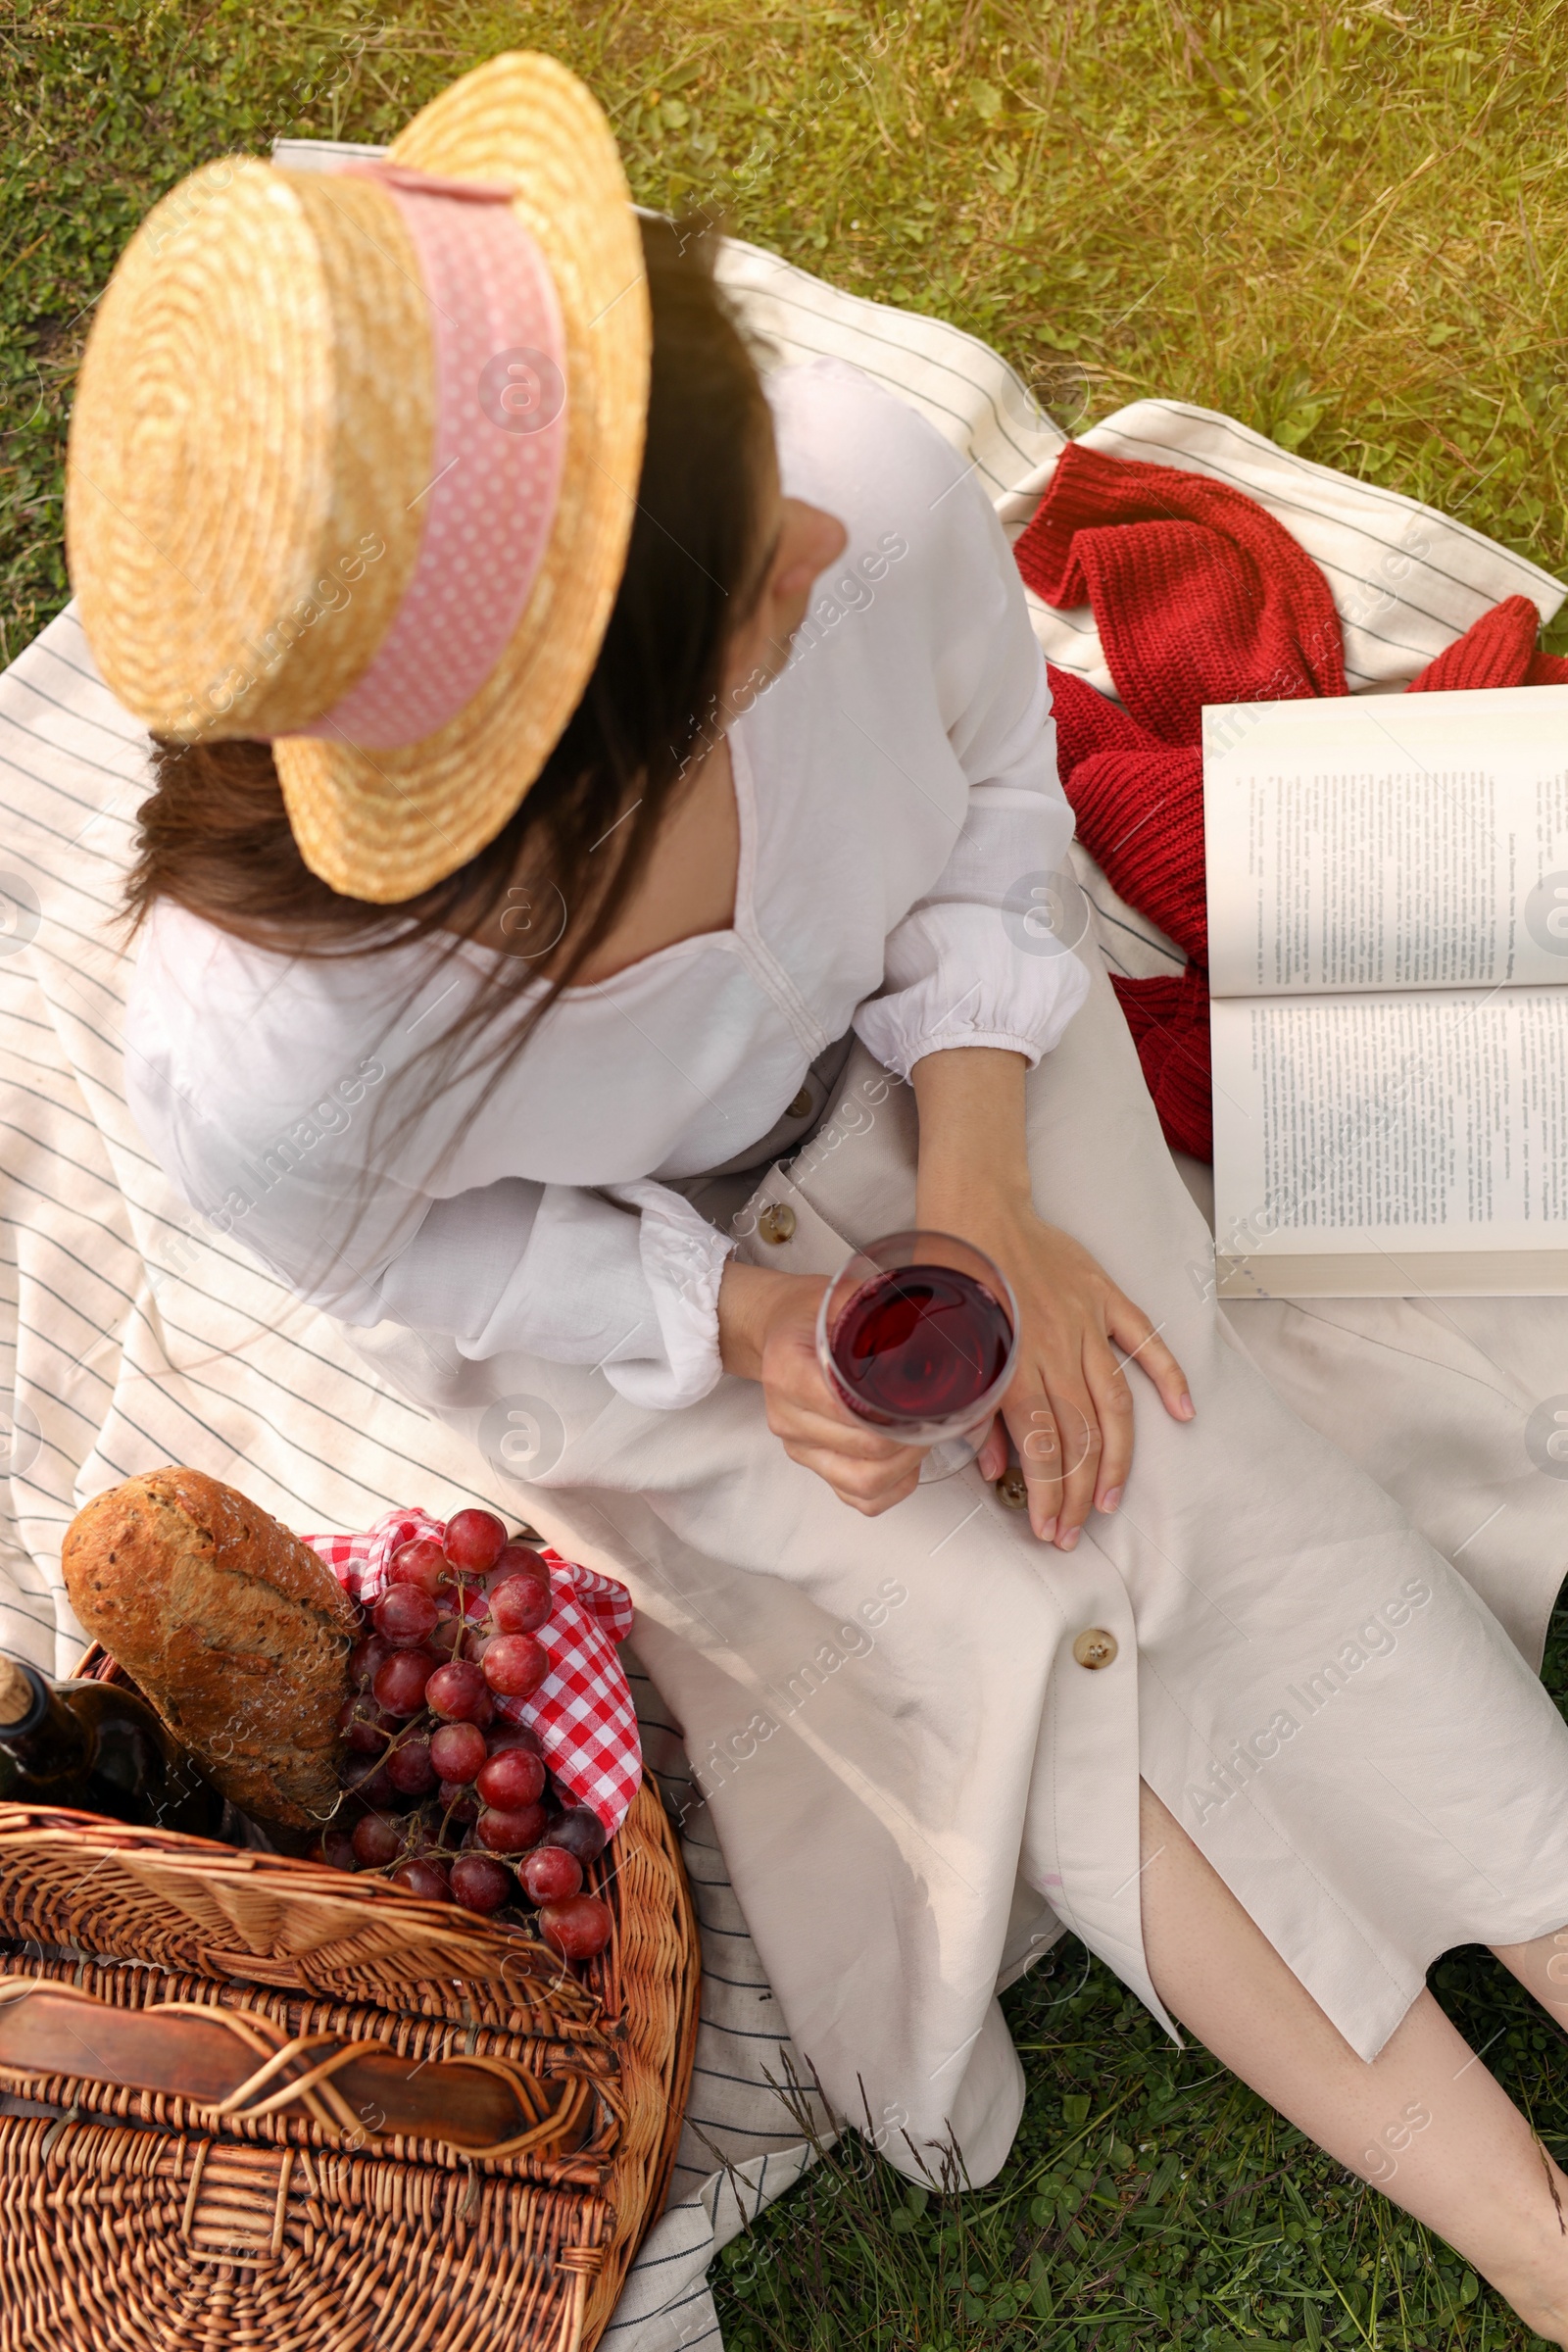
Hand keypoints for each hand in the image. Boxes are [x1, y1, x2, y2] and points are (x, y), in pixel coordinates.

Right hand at [717, 1260, 924, 1515]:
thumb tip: (930, 1316)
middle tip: (939, 1420)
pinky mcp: (812, 1464)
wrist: (778, 1329)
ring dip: (903, 1469)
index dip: (893, 1415)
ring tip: (925, 1441)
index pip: (844, 1410)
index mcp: (787, 1371)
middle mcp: (787, 1415)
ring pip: (860, 1483)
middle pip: (861, 1452)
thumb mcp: (839, 1294)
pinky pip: (856, 1499)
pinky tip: (905, 1464)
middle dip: (910, 1441)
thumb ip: (876, 1304)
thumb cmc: (809, 1314)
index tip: (925, 1404)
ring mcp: (798, 1445)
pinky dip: (890, 1489)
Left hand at [929, 1189, 1193, 1546]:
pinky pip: (1143, 1339)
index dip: (1049, 1497)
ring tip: (1111, 1499)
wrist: (973, 1208)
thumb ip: (972, 1411)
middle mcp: (1053, 1350)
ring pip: (1113, 1404)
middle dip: (1079, 1494)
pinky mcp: (1103, 1296)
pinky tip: (1183, 1411)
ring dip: (1116, 1458)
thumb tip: (992, 1467)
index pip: (1043, 1449)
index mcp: (1011, 1366)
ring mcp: (1084, 1322)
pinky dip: (1168, 1374)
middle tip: (1076, 1532)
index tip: (1050, 1530)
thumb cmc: (950, 1278)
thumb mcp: (945, 1348)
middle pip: (1080, 1438)